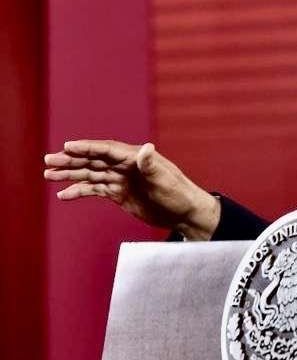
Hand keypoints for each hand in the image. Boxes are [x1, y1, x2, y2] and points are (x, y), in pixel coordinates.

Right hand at [43, 139, 219, 240]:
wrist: (184, 213)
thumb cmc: (179, 193)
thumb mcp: (166, 180)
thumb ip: (152, 165)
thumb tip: (146, 148)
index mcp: (136, 157)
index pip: (107, 149)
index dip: (88, 147)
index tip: (67, 146)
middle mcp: (126, 166)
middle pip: (94, 160)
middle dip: (71, 160)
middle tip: (48, 161)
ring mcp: (121, 179)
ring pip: (91, 173)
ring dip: (70, 174)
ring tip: (49, 175)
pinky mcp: (119, 194)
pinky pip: (95, 189)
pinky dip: (79, 190)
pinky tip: (64, 194)